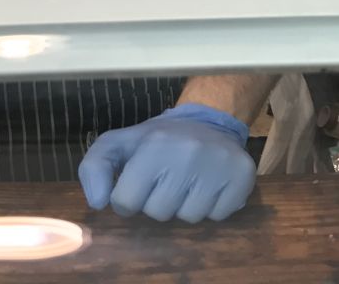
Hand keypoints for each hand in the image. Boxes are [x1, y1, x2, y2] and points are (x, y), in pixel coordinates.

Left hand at [78, 104, 254, 222]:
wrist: (210, 120)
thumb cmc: (160, 139)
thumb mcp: (120, 143)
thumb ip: (95, 167)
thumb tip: (98, 202)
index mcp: (153, 144)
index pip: (126, 201)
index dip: (128, 198)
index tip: (138, 183)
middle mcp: (187, 153)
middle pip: (158, 213)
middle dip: (158, 202)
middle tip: (167, 180)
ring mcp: (218, 165)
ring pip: (189, 218)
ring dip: (185, 205)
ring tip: (189, 181)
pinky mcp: (243, 177)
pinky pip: (218, 216)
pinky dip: (212, 207)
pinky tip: (210, 185)